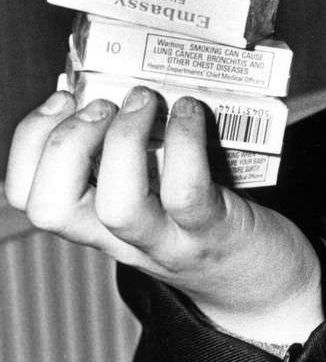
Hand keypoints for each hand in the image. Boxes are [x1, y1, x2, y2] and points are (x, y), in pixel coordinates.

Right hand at [5, 87, 322, 340]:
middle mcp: (120, 239)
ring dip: (123, 140)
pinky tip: (190, 112)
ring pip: (117, 207)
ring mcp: (167, 241)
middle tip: (103, 103)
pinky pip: (188, 192)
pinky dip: (184, 142)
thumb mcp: (153, 190)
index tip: (62, 98)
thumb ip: (129, 151)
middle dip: (64, 143)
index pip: (26, 196)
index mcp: (95, 221)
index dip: (29, 142)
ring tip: (145, 100)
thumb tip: (116, 76)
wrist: (262, 285)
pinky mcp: (214, 232)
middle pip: (51, 208)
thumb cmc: (206, 219)